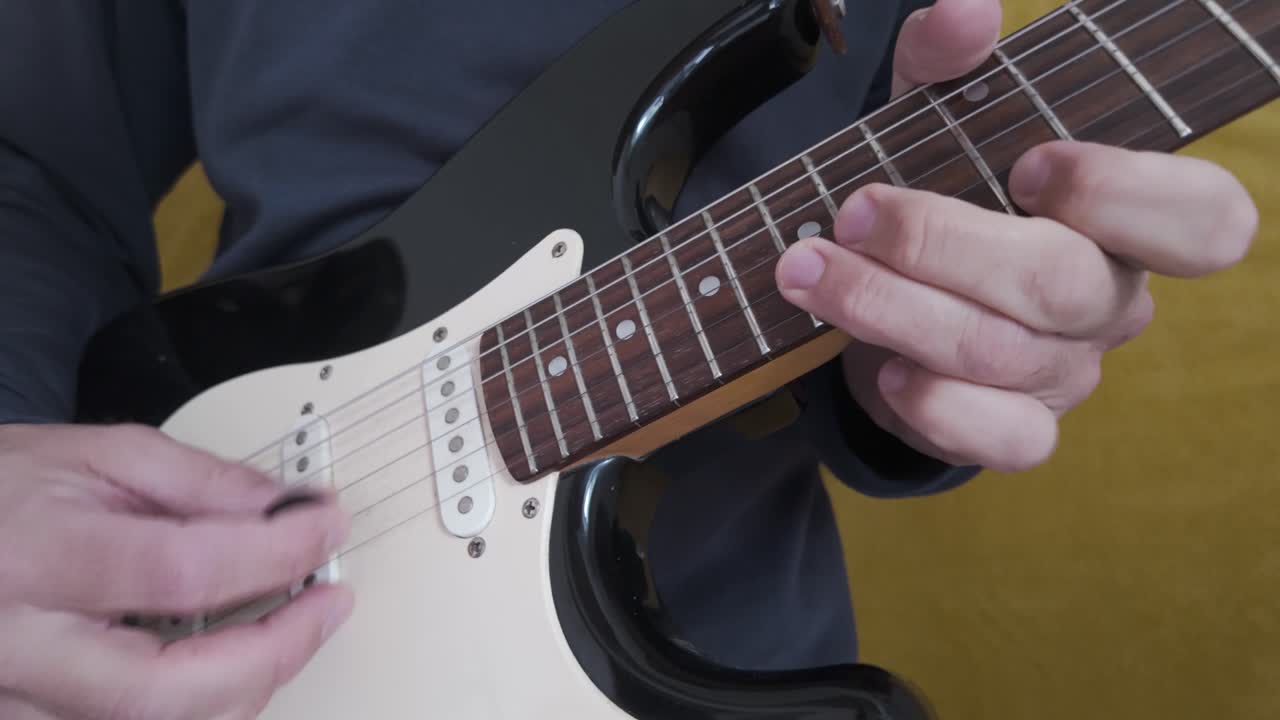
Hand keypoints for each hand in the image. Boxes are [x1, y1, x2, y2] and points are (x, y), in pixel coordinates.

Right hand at [0, 423, 352, 719]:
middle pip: (163, 688)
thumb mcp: (94, 455)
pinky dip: (198, 703)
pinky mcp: (25, 719)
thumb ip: (196, 482)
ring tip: (291, 629)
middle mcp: (18, 644)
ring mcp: (15, 697)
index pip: (180, 569)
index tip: (327, 527)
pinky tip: (231, 662)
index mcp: (34, 556)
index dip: (274, 552)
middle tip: (327, 607)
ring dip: (243, 685)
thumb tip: (287, 508)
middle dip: (270, 653)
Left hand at [778, 0, 1257, 471]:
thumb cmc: (936, 195)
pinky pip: (1000, 440)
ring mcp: (1068, 373)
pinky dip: (930, 404)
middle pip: (1058, 283)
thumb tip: (964, 9)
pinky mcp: (1019, 429)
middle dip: (936, 244)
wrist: (895, 296)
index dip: (1124, 194)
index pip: (1204, 221)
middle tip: (850, 212)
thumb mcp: (933, 117)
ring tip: (808, 270)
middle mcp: (1109, 299)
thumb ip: (948, 63)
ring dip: (886, 307)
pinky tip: (881, 370)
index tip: (1025, 164)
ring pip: (999, 354)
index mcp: (1125, 219)